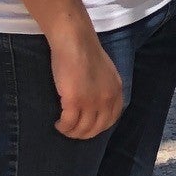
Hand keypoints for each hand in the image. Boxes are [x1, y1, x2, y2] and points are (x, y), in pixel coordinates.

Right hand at [49, 25, 124, 139]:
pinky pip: (69, 123)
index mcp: (116, 92)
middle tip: (72, 131)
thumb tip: (97, 102)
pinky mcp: (74, 101)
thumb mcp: (105, 74)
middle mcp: (107, 99)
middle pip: (97, 128)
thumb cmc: (87, 53)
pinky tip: (58, 123)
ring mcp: (91, 101)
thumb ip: (105, 88)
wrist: (75, 42)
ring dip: (72, 132)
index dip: (98, 127)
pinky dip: (63, 127)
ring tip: (63, 127)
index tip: (87, 127)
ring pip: (82, 129)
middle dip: (84, 134)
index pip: (111, 119)